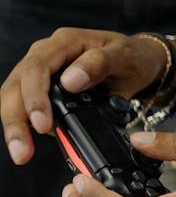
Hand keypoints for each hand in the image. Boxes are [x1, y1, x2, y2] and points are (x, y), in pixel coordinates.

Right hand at [1, 27, 167, 164]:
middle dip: (16, 120)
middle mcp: (46, 54)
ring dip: (15, 127)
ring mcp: (42, 72)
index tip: (43, 124)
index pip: (37, 68)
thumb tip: (70, 81)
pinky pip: (24, 106)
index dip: (35, 97)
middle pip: (17, 85)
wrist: (141, 61)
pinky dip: (24, 126)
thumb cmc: (132, 56)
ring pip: (14, 98)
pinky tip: (27, 145)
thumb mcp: (125, 56)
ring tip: (21, 153)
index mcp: (64, 42)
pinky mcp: (43, 88)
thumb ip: (99, 64)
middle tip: (22, 149)